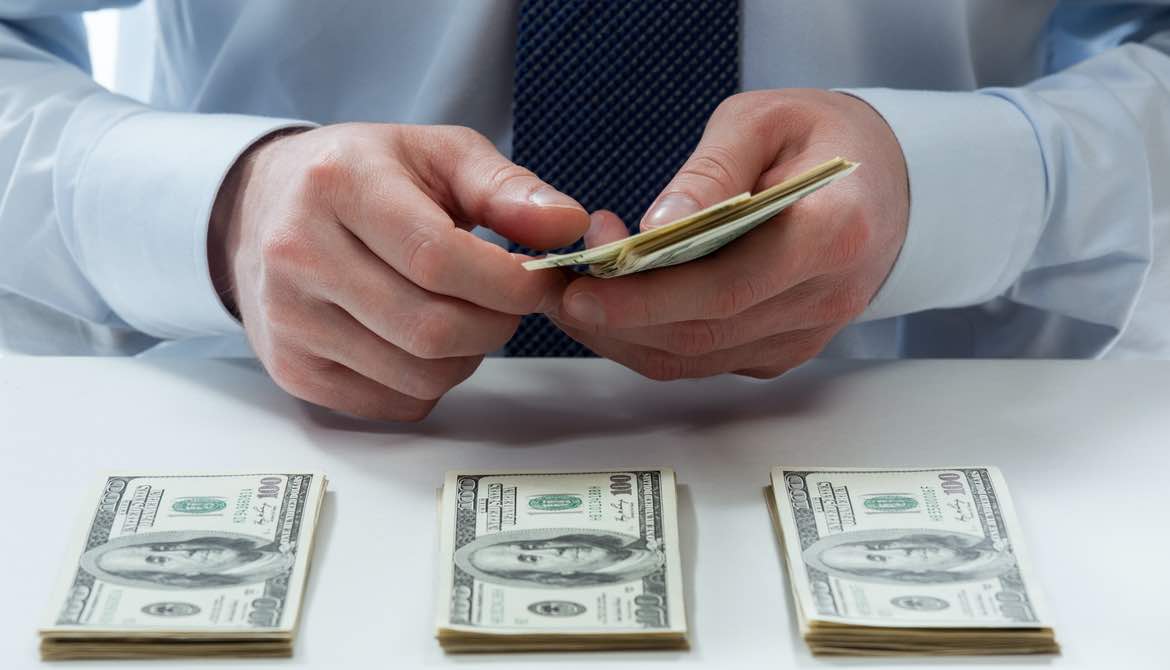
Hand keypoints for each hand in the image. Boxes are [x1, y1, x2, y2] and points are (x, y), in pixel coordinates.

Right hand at [209, 124, 587, 419]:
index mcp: (339, 185)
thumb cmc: (367, 177)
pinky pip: (392, 404)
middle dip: (496, 325)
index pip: (437, 258)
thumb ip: (508, 189)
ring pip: (418, 376)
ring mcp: (288, 319)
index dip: (508, 283)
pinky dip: (430, 384)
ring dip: (467, 356)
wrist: (263, 209)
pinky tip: (423, 341)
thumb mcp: (438, 154)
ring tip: (465, 314)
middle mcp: (298, 254)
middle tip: (509, 302)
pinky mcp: (291, 369)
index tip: (542, 281)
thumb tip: (567, 226)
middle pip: (431, 328)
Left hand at [549, 89, 908, 379]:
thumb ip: (711, 172)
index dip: (649, 298)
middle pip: (704, 332)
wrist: (883, 184)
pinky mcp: (782, 352)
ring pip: (696, 358)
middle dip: (618, 317)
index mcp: (833, 232)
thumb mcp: (765, 120)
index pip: (729, 286)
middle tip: (560, 286)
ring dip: (624, 333)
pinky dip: (650, 340)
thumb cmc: (822, 141)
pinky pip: (705, 361)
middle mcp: (824, 298)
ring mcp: (804, 335)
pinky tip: (618, 305)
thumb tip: (655, 225)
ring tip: (577, 289)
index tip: (584, 289)